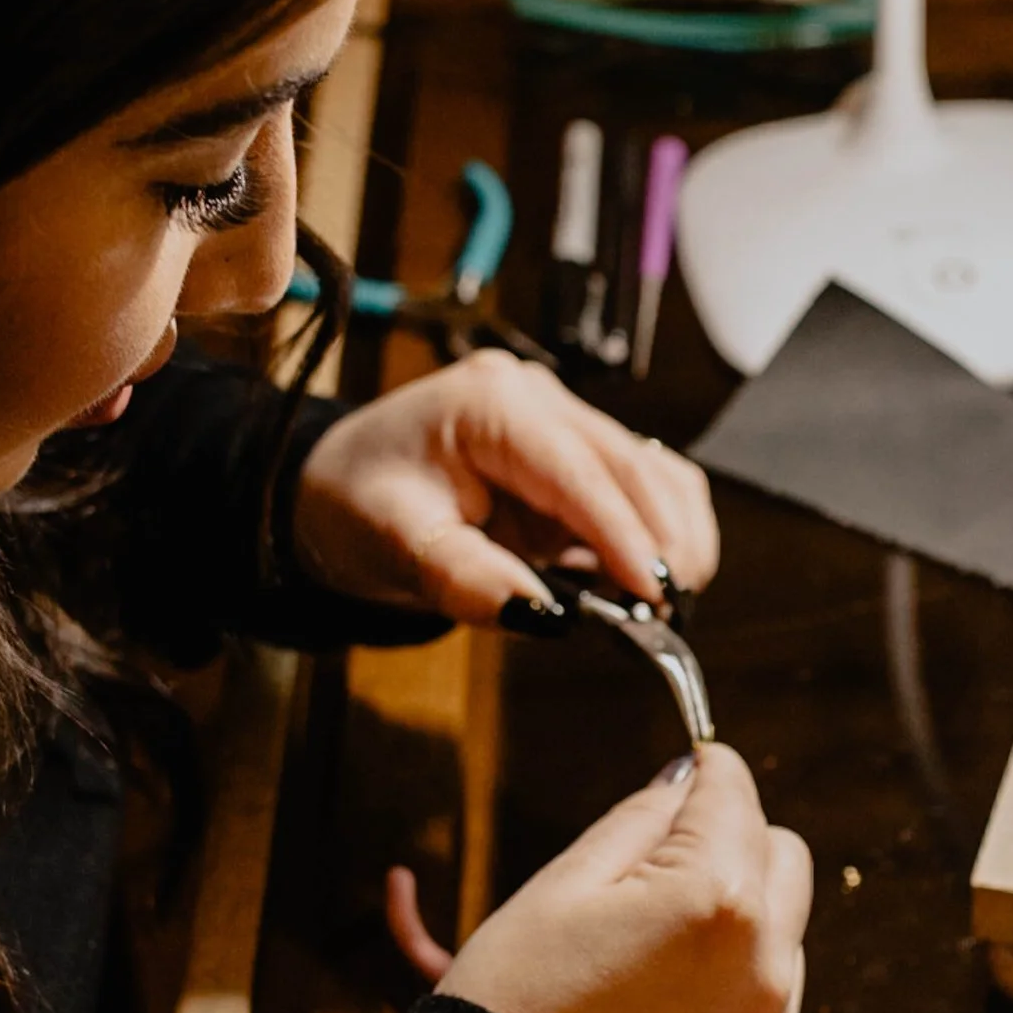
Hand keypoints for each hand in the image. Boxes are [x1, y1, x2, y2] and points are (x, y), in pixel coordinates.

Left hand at [289, 348, 716, 619]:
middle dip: (662, 539)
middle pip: (631, 463)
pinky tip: (642, 579)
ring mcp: (561, 418)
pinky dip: (656, 531)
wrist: (340, 488)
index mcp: (488, 404)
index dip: (624, 533)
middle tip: (672, 612)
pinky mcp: (575, 451)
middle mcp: (535, 397)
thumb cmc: (358, 506)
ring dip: (672, 534)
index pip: (578, 469)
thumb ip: (466, 579)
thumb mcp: (393, 546)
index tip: (653, 592)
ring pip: (652, 469)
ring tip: (664, 601)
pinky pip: (642, 484)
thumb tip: (547, 615)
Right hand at [441, 745, 810, 1012]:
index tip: (690, 767)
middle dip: (734, 842)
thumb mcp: (565, 882)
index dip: (705, 771)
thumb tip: (688, 780)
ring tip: (651, 948)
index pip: (736, 795)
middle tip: (664, 860)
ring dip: (737, 918)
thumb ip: (643, 818)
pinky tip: (662, 1005)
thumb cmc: (515, 999)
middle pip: (783, 856)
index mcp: (715, 898)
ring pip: (782, 931)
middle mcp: (765, 962)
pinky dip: (732, 985)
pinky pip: (768, 1000)